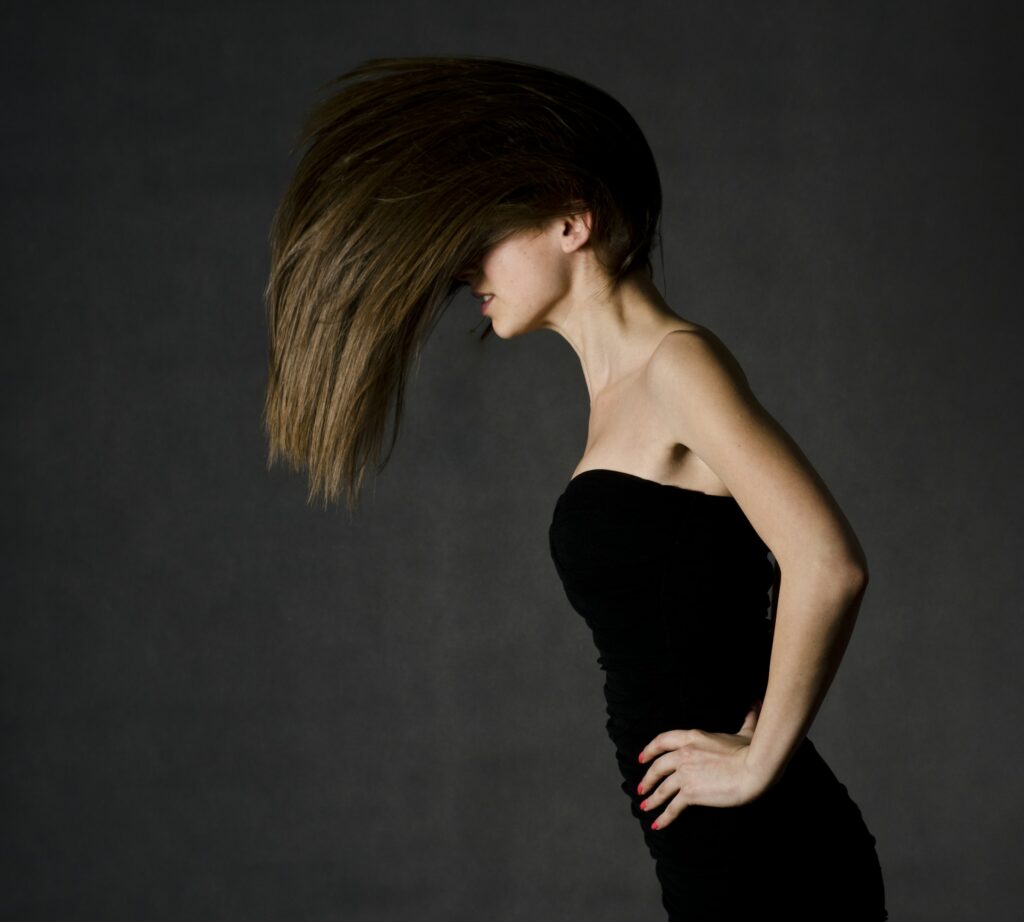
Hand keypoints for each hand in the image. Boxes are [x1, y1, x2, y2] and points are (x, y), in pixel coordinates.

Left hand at [636, 697, 768, 830]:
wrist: (754, 770)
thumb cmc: (752, 750)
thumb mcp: (745, 732)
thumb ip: (746, 719)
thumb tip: (756, 705)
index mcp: (692, 737)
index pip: (663, 741)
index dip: (649, 750)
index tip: (641, 757)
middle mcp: (684, 753)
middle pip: (658, 766)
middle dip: (648, 778)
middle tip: (641, 787)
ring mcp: (685, 773)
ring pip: (662, 788)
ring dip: (652, 799)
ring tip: (645, 806)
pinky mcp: (691, 792)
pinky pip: (673, 807)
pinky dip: (664, 816)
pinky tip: (658, 824)